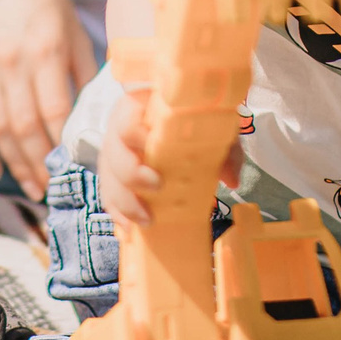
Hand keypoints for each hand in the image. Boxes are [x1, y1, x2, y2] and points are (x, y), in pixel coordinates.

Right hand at [0, 0, 96, 198]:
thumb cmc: (45, 0)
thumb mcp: (74, 29)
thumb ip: (84, 72)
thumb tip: (98, 117)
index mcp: (45, 50)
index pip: (53, 111)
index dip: (62, 146)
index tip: (75, 170)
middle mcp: (12, 61)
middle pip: (23, 127)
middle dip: (38, 164)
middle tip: (52, 190)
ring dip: (14, 163)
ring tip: (31, 187)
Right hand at [97, 90, 243, 225]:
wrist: (177, 123)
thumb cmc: (191, 122)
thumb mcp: (212, 126)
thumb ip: (224, 148)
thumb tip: (232, 180)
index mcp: (138, 110)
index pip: (127, 119)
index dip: (135, 134)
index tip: (153, 146)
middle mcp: (120, 132)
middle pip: (113, 152)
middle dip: (131, 173)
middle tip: (158, 186)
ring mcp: (114, 157)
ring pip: (109, 179)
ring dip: (125, 203)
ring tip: (147, 220)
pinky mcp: (114, 179)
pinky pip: (109, 197)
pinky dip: (118, 214)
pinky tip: (129, 229)